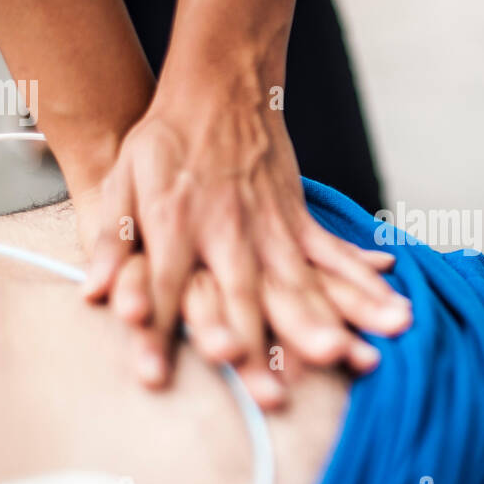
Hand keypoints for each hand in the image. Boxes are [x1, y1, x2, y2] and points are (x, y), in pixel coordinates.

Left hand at [78, 91, 411, 406]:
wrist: (220, 87)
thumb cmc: (164, 142)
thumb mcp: (122, 182)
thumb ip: (111, 240)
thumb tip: (92, 293)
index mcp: (176, 226)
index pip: (163, 290)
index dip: (157, 334)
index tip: (155, 378)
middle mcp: (228, 234)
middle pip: (241, 301)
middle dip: (256, 350)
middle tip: (272, 396)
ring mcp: (271, 228)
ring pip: (297, 285)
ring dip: (322, 324)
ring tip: (348, 358)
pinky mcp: (300, 221)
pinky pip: (333, 258)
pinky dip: (363, 285)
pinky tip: (391, 310)